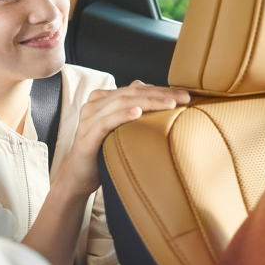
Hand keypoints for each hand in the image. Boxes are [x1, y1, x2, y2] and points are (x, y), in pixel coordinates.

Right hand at [59, 80, 189, 194]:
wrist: (80, 177)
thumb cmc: (103, 151)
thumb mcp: (119, 128)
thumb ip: (130, 108)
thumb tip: (146, 88)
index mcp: (102, 99)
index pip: (136, 89)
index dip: (161, 90)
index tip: (185, 94)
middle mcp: (94, 105)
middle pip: (131, 93)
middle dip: (160, 94)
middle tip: (183, 98)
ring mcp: (88, 120)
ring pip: (121, 103)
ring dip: (148, 102)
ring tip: (169, 105)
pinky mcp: (86, 137)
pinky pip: (105, 122)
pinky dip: (122, 116)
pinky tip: (138, 113)